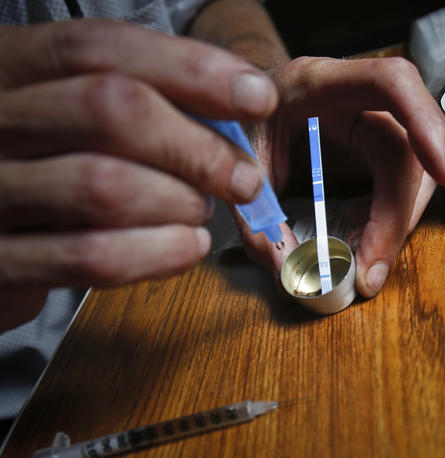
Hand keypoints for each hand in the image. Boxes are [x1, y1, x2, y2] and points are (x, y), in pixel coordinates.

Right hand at [0, 19, 277, 330]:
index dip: (191, 69)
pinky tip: (188, 245)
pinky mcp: (1, 261)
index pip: (100, 48)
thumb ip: (138, 102)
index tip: (257, 97)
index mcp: (8, 66)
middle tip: (242, 177)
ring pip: (107, 187)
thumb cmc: (41, 161)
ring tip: (200, 209)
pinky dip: (160, 253)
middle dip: (199, 148)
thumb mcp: (68, 111)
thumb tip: (235, 112)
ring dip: (180, 203)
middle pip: (112, 111)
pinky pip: (94, 258)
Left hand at [235, 56, 444, 297]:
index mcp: (319, 82)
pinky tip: (363, 242)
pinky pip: (397, 188)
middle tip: (371, 270)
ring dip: (396, 225)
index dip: (426, 123)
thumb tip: (287, 270)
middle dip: (398, 215)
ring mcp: (369, 126)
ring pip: (412, 175)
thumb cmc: (237, 117)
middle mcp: (355, 100)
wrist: (236, 104)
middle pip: (407, 150)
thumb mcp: (237, 158)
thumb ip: (255, 211)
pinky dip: (385, 222)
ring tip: (366, 265)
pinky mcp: (372, 151)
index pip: (392, 83)